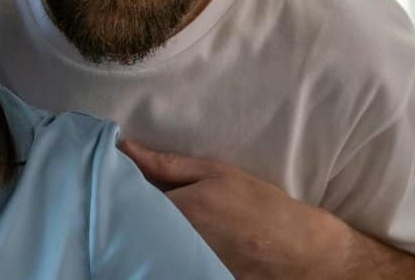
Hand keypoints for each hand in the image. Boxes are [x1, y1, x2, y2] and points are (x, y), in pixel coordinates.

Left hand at [120, 140, 348, 279]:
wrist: (298, 249)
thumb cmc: (259, 205)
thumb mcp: (216, 173)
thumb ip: (166, 163)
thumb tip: (126, 148)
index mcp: (179, 210)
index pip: (128, 196)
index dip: (119, 184)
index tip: (117, 175)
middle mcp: (175, 241)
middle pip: (136, 222)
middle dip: (132, 208)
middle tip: (142, 195)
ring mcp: (183, 263)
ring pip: (148, 241)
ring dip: (147, 228)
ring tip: (158, 217)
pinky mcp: (191, 275)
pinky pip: (164, 258)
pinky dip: (161, 247)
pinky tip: (170, 239)